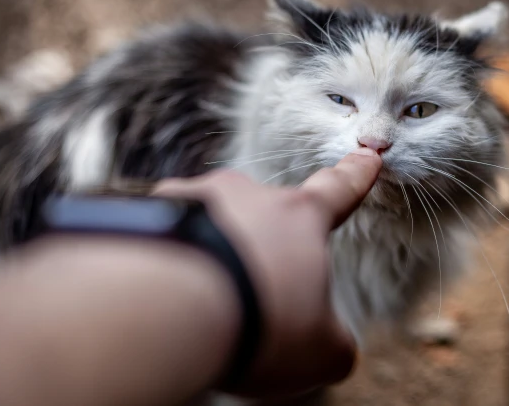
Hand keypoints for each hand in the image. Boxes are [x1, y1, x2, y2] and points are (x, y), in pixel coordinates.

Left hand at [153, 148, 381, 398]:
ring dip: (210, 253)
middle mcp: (246, 194)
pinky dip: (164, 259)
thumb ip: (333, 342)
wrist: (164, 312)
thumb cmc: (254, 324)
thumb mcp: (317, 351)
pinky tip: (160, 294)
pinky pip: (161, 234)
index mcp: (299, 217)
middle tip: (248, 295)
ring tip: (199, 303)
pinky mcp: (142, 212)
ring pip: (208, 223)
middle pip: (262, 214)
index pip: (337, 190)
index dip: (355, 176)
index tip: (366, 157)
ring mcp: (191, 197)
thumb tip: (332, 347)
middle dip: (259, 247)